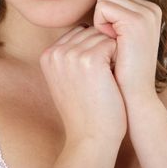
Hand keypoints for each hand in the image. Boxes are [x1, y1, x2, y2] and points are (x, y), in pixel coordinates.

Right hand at [40, 25, 127, 145]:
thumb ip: (68, 55)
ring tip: (105, 80)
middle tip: (100, 79)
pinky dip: (119, 59)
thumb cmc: (84, 109)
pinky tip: (113, 79)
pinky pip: (112, 44)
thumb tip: (85, 30)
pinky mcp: (91, 59)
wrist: (90, 137)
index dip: (92, 50)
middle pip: (90, 32)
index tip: (92, 75)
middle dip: (102, 51)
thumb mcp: (66, 79)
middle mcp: (56, 52)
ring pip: (102, 36)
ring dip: (111, 55)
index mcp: (47, 55)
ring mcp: (72, 55)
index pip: (78, 33)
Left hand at [93, 0, 161, 98]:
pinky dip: (99, 24)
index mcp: (148, 10)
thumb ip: (112, 17)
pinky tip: (112, 43)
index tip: (113, 40)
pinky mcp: (136, 20)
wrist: (132, 98)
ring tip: (113, 44)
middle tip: (111, 43)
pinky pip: (103, 6)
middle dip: (101, 16)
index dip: (103, 16)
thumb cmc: (119, 71)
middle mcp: (151, 8)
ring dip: (99, 21)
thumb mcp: (118, 38)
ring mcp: (146, 13)